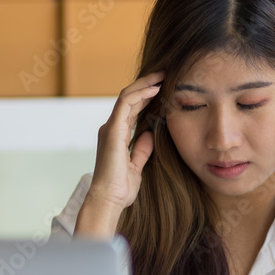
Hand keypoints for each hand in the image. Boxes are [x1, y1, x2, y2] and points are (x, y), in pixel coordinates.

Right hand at [86, 71, 163, 211]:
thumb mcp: (136, 166)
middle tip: (165, 74)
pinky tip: (155, 89)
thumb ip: (141, 150)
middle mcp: (111, 128)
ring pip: (127, 95)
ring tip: (162, 75)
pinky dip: (140, 93)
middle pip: (129, 98)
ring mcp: (110, 127)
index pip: (132, 109)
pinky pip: (125, 103)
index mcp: (116, 136)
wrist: (108, 200)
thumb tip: (149, 134)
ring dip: (145, 84)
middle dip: (147, 84)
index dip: (147, 97)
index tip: (164, 88)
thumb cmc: (120, 188)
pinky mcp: (112, 129)